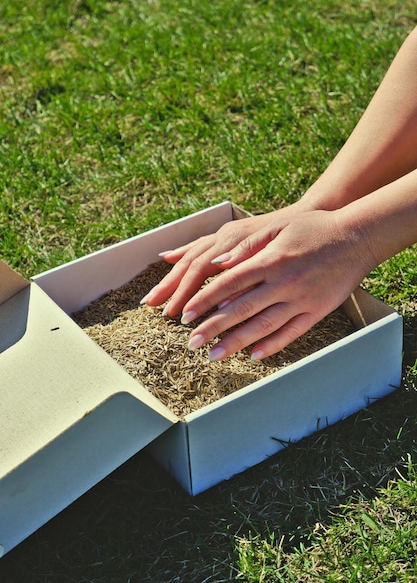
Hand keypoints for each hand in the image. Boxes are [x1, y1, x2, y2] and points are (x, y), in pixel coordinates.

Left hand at [148, 208, 373, 360]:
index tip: (186, 314)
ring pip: (263, 326)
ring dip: (236, 342)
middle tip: (191, 342)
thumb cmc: (313, 228)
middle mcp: (284, 284)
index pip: (229, 285)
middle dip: (213, 327)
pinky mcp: (317, 312)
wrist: (356, 238)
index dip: (205, 300)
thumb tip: (217, 263)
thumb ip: (246, 246)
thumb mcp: (277, 227)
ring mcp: (301, 301)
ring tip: (214, 355)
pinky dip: (271, 346)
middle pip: (241, 310)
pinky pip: (291, 333)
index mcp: (271, 261)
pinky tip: (253, 355)